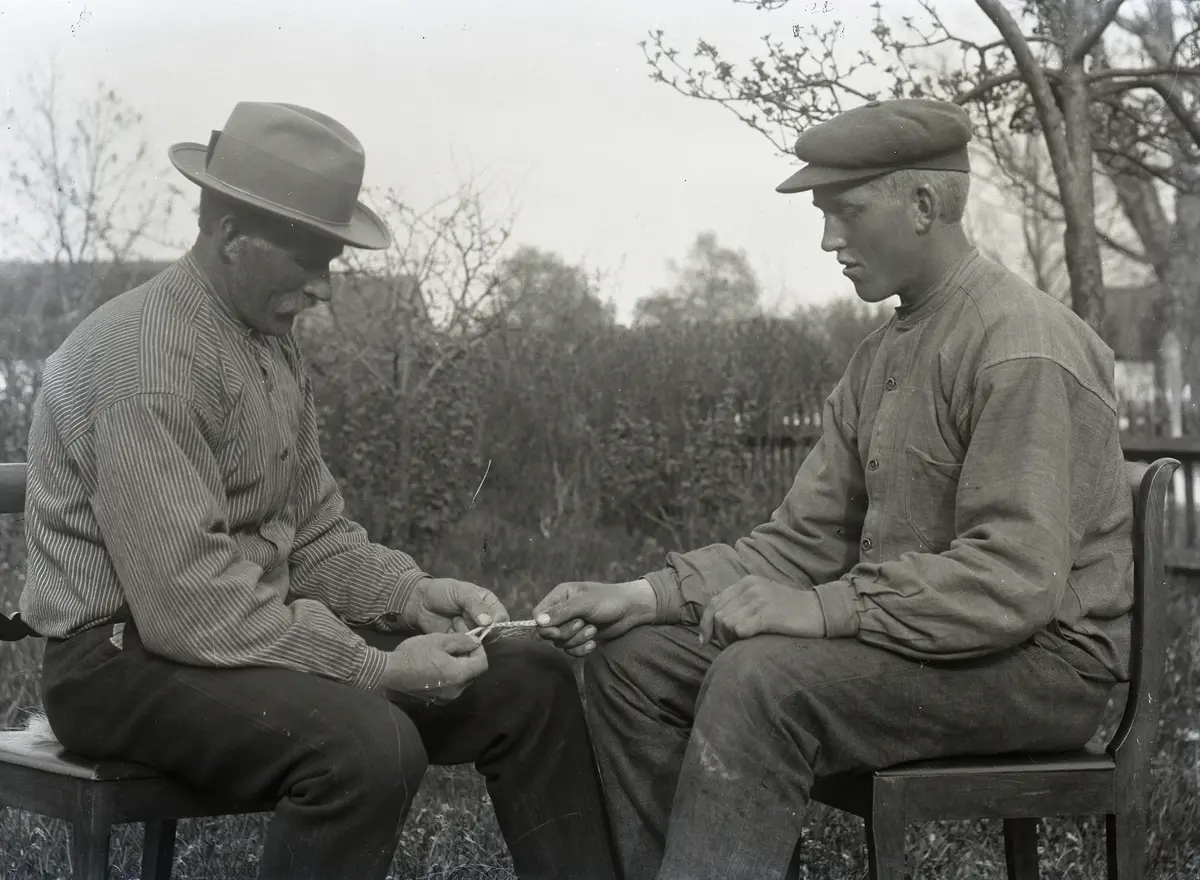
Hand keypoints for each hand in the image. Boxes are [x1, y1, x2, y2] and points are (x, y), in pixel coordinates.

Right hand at [380, 632, 487, 705]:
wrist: (388, 673)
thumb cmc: (414, 654)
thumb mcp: (439, 640)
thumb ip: (462, 641)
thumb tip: (476, 643)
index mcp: (459, 675)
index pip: (482, 664)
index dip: (479, 650)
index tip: (470, 641)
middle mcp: (456, 691)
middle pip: (473, 673)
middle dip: (468, 659)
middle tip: (456, 646)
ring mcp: (445, 698)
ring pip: (461, 681)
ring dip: (458, 668)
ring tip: (444, 655)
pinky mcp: (435, 701)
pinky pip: (450, 687)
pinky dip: (448, 677)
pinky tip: (435, 667)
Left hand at [407, 577, 509, 634]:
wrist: (420, 603)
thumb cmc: (442, 592)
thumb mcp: (460, 593)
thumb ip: (475, 605)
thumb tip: (489, 622)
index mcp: (488, 603)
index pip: (501, 617)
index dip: (497, 623)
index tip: (486, 625)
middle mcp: (483, 619)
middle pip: (492, 633)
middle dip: (480, 631)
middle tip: (463, 621)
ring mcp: (472, 631)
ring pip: (479, 642)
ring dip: (468, 636)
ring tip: (454, 623)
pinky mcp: (461, 642)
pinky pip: (467, 648)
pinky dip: (460, 644)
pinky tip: (451, 632)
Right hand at [533, 579, 656, 657]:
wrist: (631, 611)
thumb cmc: (609, 600)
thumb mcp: (585, 604)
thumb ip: (562, 612)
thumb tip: (538, 622)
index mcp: (560, 596)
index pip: (538, 614)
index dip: (545, 626)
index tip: (556, 632)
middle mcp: (562, 610)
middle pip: (549, 632)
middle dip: (567, 633)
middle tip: (583, 624)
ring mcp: (571, 625)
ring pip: (561, 643)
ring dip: (577, 640)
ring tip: (593, 630)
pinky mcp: (581, 638)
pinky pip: (571, 650)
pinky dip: (582, 650)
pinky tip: (594, 643)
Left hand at [699, 576, 825, 647]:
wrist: (820, 612)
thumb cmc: (790, 612)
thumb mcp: (763, 599)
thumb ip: (741, 604)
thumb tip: (716, 621)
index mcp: (747, 582)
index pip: (714, 602)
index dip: (705, 624)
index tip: (704, 641)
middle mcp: (750, 587)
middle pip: (717, 615)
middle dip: (719, 635)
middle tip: (730, 647)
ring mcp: (759, 599)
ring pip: (726, 623)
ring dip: (729, 639)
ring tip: (742, 645)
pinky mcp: (768, 614)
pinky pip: (740, 629)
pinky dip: (740, 639)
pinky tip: (751, 641)